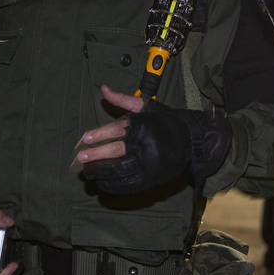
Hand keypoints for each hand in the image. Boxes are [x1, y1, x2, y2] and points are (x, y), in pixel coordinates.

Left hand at [74, 97, 231, 194]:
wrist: (192, 141)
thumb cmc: (166, 121)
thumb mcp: (146, 106)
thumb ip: (122, 99)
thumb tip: (103, 89)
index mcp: (143, 125)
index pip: (117, 130)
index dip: (99, 135)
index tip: (85, 139)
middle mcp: (145, 145)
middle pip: (115, 152)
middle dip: (96, 156)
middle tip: (81, 159)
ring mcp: (149, 164)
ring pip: (120, 170)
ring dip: (101, 172)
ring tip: (89, 172)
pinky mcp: (152, 178)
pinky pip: (129, 184)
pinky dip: (114, 185)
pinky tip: (103, 182)